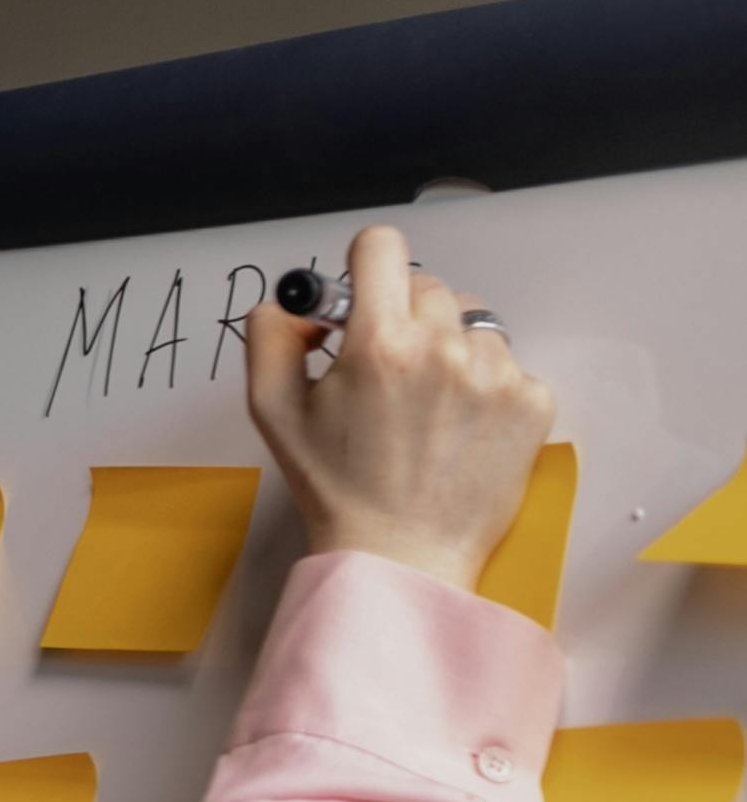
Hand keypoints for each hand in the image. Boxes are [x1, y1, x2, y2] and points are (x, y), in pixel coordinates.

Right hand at [245, 223, 554, 595]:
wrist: (402, 554)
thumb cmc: (337, 487)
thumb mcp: (273, 411)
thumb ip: (269, 338)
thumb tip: (292, 303)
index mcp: (378, 343)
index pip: (382, 247)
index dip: (366, 264)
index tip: (364, 293)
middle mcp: (442, 349)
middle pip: (428, 285)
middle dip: (405, 317)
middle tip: (388, 370)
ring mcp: (495, 374)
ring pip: (472, 323)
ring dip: (449, 349)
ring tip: (428, 405)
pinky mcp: (532, 401)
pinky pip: (508, 363)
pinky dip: (484, 385)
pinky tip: (459, 426)